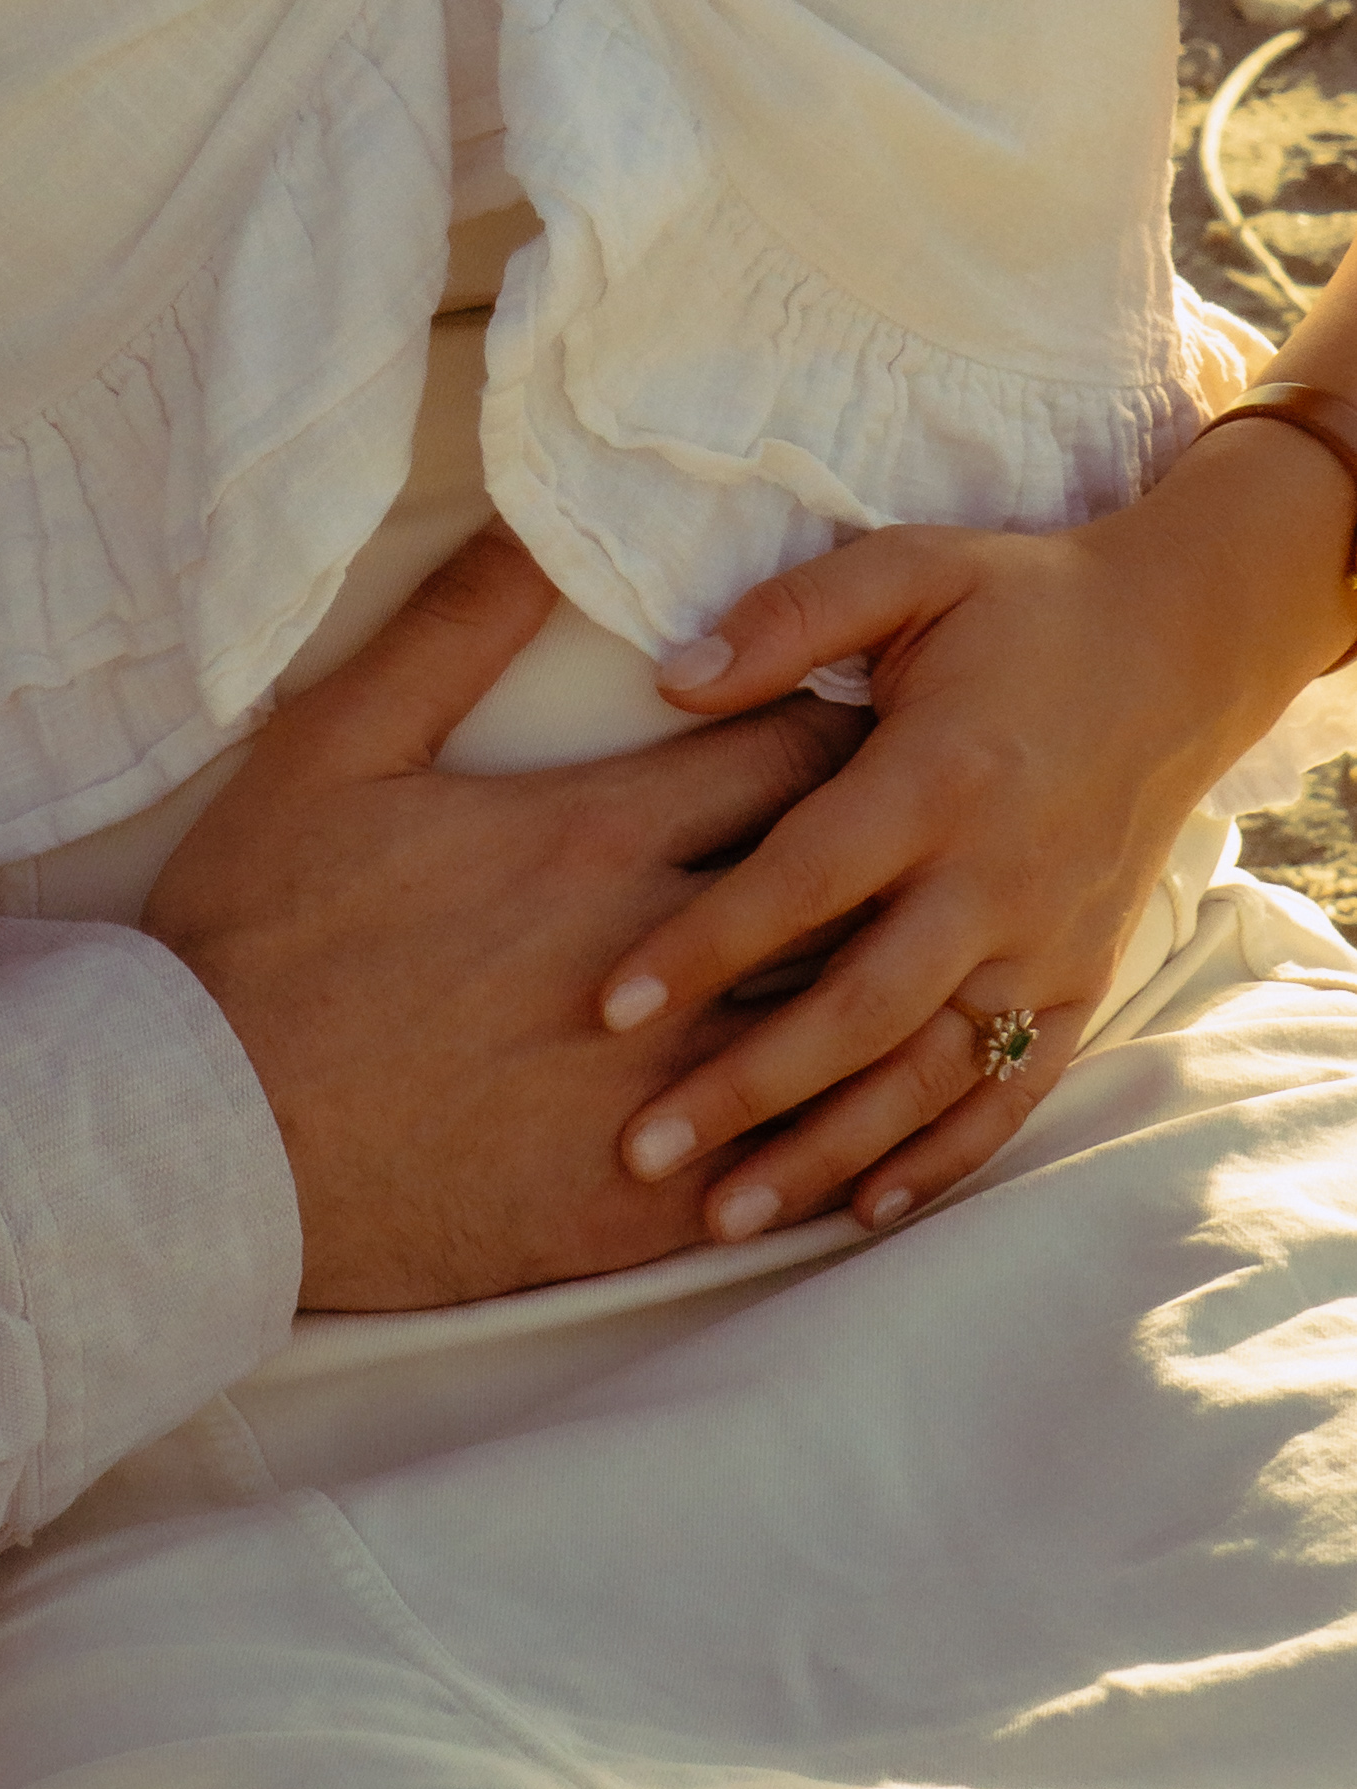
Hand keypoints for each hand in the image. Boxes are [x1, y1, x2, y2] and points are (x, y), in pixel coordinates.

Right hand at [143, 526, 864, 1311]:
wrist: (204, 1136)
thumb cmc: (258, 932)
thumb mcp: (332, 750)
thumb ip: (452, 632)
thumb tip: (535, 523)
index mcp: (595, 839)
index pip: (793, 759)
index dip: (845, 729)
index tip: (872, 714)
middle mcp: (655, 962)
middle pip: (843, 892)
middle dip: (889, 853)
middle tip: (924, 831)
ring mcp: (654, 1094)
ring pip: (835, 1040)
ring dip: (884, 999)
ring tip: (923, 970)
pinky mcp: (633, 1208)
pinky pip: (783, 1171)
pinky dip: (836, 1141)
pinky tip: (862, 1123)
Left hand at [592, 417, 1356, 1247]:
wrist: (1179, 645)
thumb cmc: (1016, 604)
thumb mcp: (907, 568)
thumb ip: (788, 618)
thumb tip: (669, 680)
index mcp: (940, 774)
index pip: (805, 877)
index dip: (706, 944)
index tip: (609, 1005)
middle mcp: (997, 875)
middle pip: (860, 1007)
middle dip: (747, 1088)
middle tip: (641, 1149)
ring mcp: (1047, 942)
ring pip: (929, 1074)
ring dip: (828, 1150)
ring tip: (722, 1220)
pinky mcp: (1082, 981)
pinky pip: (1013, 1092)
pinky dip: (942, 1158)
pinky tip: (861, 1209)